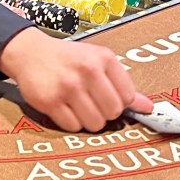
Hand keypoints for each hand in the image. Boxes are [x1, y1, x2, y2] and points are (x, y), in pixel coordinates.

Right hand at [0, 27, 152, 131]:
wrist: (31, 53)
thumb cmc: (68, 58)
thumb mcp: (98, 61)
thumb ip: (123, 84)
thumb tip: (148, 107)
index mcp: (103, 59)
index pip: (128, 96)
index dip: (121, 102)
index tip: (112, 98)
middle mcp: (87, 71)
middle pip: (113, 112)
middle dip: (106, 112)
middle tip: (94, 101)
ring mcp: (68, 87)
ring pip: (95, 123)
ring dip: (89, 119)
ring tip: (80, 105)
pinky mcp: (51, 102)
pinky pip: (73, 127)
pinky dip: (72, 122)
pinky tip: (66, 108)